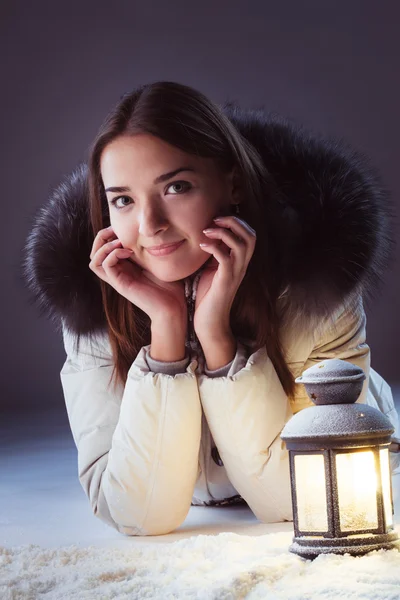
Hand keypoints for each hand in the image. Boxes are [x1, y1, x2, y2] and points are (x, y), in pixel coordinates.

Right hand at [89, 226, 186, 323]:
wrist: (173, 306)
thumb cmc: (169, 286)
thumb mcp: (157, 261)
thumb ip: (148, 248)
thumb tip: (149, 231)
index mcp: (124, 266)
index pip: (103, 248)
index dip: (107, 234)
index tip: (120, 226)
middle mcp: (118, 273)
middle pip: (94, 253)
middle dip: (101, 237)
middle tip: (114, 231)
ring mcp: (118, 279)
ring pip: (94, 260)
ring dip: (104, 246)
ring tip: (119, 242)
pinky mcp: (121, 285)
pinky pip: (105, 266)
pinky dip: (112, 254)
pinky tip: (127, 252)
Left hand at [193, 216, 256, 340]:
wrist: (210, 321)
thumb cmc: (208, 296)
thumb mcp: (212, 269)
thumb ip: (214, 253)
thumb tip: (205, 236)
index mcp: (240, 261)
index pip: (250, 234)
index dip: (237, 222)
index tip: (217, 219)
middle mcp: (242, 266)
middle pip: (251, 235)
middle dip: (234, 222)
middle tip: (215, 220)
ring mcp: (236, 273)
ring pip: (242, 244)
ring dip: (224, 232)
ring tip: (207, 231)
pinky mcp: (226, 280)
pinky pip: (225, 258)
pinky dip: (214, 247)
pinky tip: (201, 245)